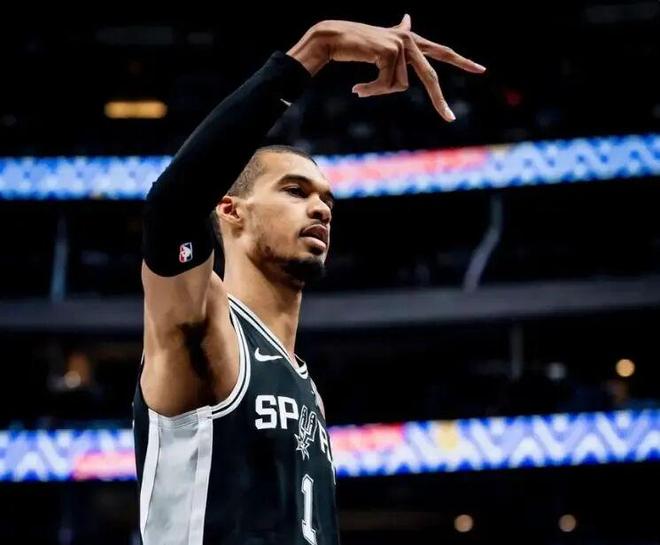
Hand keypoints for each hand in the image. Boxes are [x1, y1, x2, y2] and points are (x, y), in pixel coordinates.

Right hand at [287, 15, 485, 121]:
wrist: (332, 38)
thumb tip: (409, 17)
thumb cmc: (354, 44)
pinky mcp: (390, 51)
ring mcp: (401, 45)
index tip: (481, 70)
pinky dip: (371, 91)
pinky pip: (385, 85)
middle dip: (439, 101)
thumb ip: (398, 35)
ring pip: (399, 87)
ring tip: (361, 87)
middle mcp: (410, 39)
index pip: (442, 52)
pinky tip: (357, 87)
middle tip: (450, 119)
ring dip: (378, 91)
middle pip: (430, 77)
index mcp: (411, 40)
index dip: (462, 61)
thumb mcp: (380, 43)